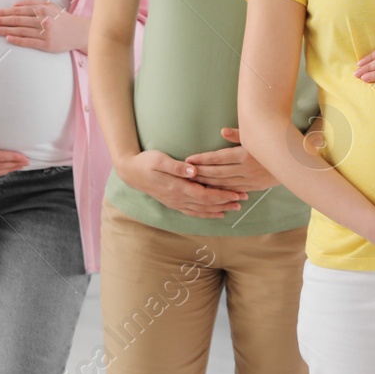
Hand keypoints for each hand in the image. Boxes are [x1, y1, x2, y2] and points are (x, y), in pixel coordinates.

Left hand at [0, 0, 87, 52]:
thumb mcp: (50, 5)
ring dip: (5, 30)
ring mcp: (45, 33)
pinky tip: (8, 38)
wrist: (79, 32)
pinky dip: (18, 40)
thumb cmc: (62, 18)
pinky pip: (29, 42)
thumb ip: (32, 3)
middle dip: (0, 20)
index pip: (18, 10)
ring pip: (21, 31)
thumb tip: (14, 4)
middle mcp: (43, 20)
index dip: (4, 12)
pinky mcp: (47, 45)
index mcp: (43, 9)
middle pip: (17, 20)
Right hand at [117, 150, 248, 219]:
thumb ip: (177, 166)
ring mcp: (176, 202)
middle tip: (243, 200)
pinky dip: (207, 214)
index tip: (237, 193)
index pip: (204, 194)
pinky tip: (217, 213)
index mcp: (177, 187)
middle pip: (206, 204)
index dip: (222, 195)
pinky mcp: (174, 203)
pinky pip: (193, 212)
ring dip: (219, 209)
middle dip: (226, 202)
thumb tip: (193, 170)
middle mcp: (178, 198)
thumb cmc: (146, 161)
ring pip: (201, 210)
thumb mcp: (159, 159)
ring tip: (236, 208)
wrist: (131, 172)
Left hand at [183, 128, 279, 191]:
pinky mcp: (254, 187)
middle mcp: (245, 169)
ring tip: (193, 181)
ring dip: (207, 183)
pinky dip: (221, 191)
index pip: (218, 157)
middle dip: (200, 172)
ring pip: (223, 183)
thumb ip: (238, 135)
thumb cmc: (272, 143)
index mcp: (244, 154)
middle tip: (185, 172)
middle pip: (217, 172)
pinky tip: (210, 190)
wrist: (293, 161)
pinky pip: (233, 190)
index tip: (189, 159)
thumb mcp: (256, 136)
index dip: (202, 159)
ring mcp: (249, 180)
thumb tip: (221, 132)